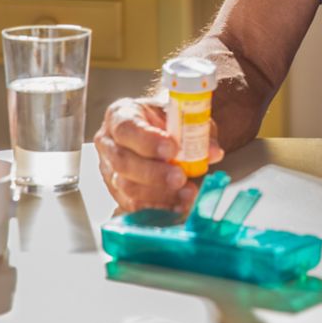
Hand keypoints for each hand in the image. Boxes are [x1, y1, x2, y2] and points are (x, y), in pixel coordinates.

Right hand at [94, 96, 224, 212]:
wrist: (160, 131)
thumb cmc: (166, 121)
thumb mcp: (184, 116)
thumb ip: (198, 131)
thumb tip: (212, 151)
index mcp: (120, 115)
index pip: (127, 128)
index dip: (148, 141)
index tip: (172, 148)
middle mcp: (109, 143)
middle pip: (123, 162)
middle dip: (154, 173)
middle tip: (180, 177)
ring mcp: (110, 171)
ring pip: (127, 187)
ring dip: (160, 194)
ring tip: (186, 193)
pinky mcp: (118, 193)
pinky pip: (134, 205)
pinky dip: (159, 207)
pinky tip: (178, 205)